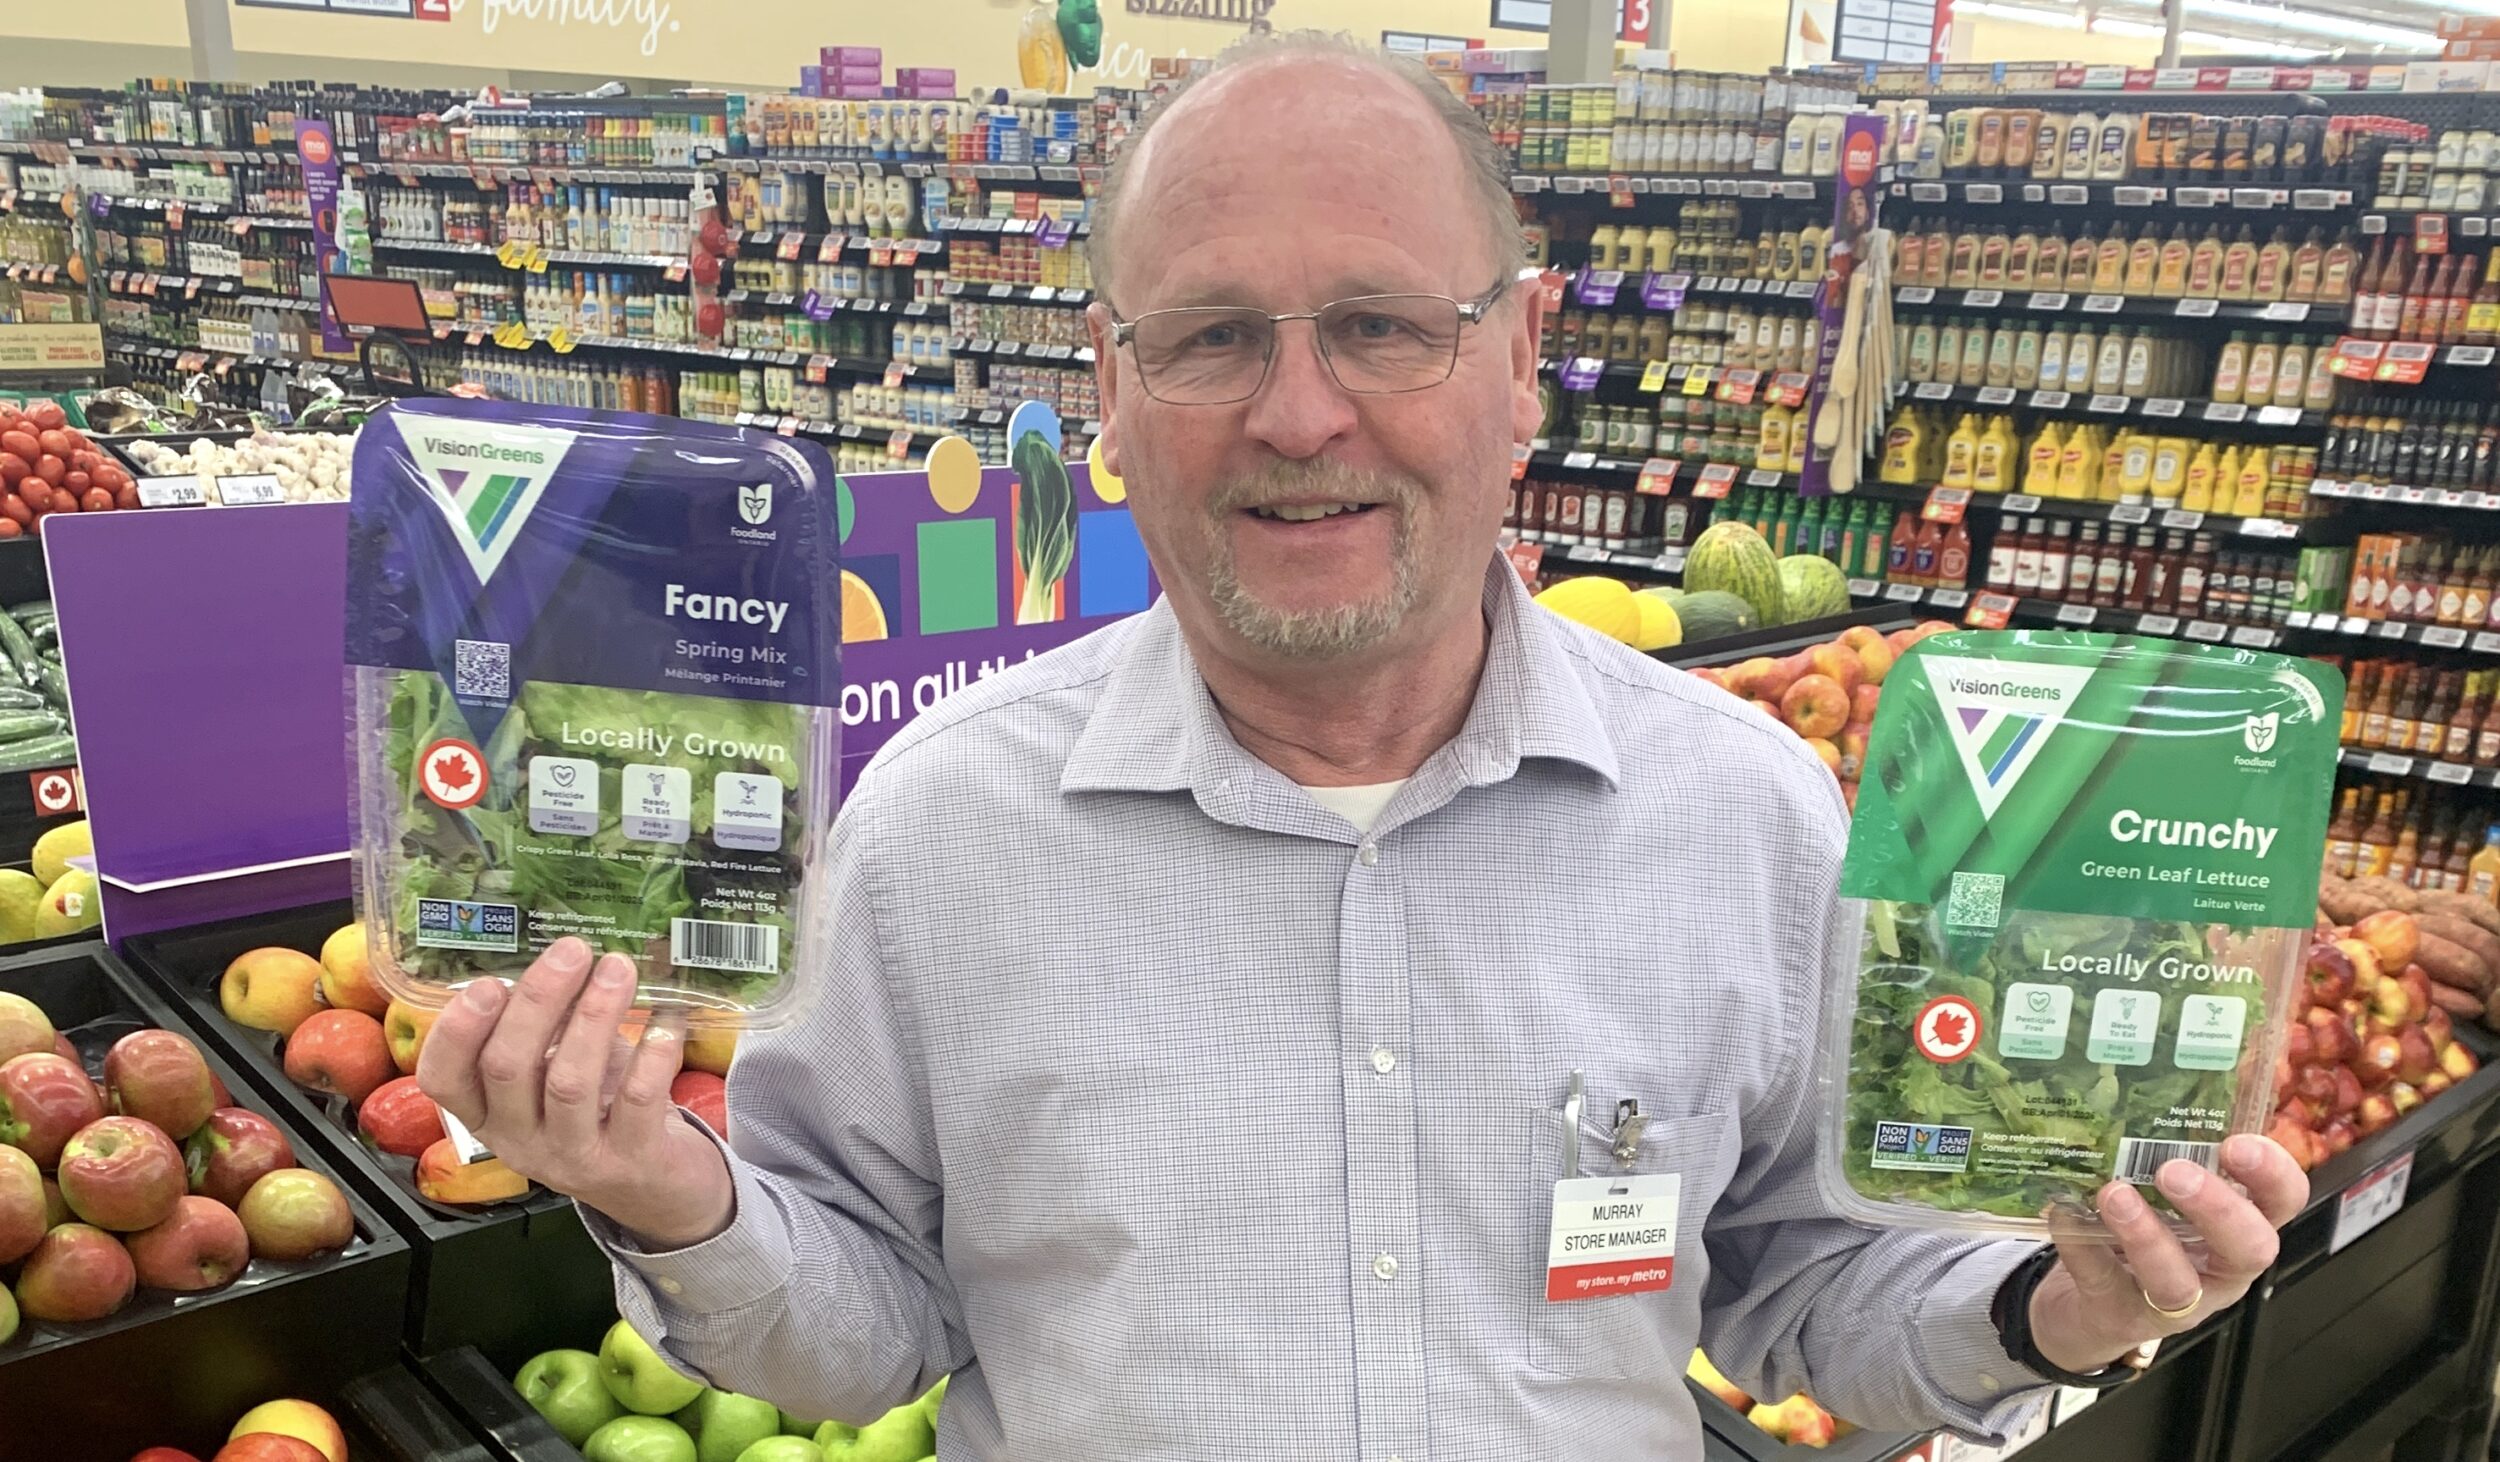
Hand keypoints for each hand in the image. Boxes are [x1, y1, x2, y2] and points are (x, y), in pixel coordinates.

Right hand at [416, 938, 733, 1250]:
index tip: (487, 981)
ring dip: (594, 1017)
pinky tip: (667, 1019)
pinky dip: (652, 1054)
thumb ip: (547, 1027)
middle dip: (538, 1001)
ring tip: (618, 969)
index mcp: (487, 1114)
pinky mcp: (630, 1161)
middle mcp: (519, 1140)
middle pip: (507, 1068)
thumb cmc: (599, 1112)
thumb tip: (559, 953)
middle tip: (571, 950)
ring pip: (568, 1083)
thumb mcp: (557, 1071)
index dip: (455, 1031)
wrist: (658, 1192)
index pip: (441, 1079)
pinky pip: (635, 1101)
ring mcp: (573, 1157)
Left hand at [2028, 1134, 2306, 1373]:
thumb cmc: (2142, 1230)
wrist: (2087, 1304)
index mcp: (2240, 1227)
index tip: (2237, 1143)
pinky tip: (2063, 1212)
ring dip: (2147, 1236)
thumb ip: (2177, 1144)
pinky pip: (2104, 1283)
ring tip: (2114, 1194)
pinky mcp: (2120, 1315)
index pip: (2284, 1202)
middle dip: (2218, 1209)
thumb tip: (2181, 1071)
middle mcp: (2218, 1269)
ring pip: (2178, 1282)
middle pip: (2249, 1249)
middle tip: (2174, 1171)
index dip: (2273, 1176)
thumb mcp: (2165, 1189)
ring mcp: (2173, 1302)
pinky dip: (2081, 1246)